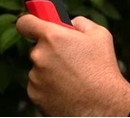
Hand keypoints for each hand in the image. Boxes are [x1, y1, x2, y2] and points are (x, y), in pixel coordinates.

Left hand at [15, 14, 129, 115]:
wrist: (103, 106)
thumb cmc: (102, 69)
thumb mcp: (99, 34)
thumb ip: (79, 22)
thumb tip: (70, 23)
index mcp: (52, 36)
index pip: (25, 22)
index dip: (30, 22)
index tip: (35, 25)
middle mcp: (39, 55)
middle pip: (37, 47)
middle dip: (50, 49)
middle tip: (68, 57)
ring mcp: (35, 77)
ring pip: (39, 66)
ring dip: (50, 68)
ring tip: (72, 77)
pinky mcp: (35, 95)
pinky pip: (38, 84)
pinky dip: (48, 85)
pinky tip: (66, 88)